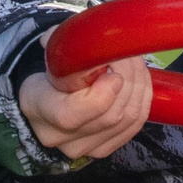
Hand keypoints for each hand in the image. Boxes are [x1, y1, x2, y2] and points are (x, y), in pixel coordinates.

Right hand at [18, 37, 153, 159]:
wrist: (45, 101)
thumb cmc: (50, 73)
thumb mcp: (49, 54)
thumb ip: (64, 42)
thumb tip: (87, 33)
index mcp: (40, 109)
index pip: (71, 115)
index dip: (100, 96)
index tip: (112, 72)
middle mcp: (60, 137)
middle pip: (108, 115)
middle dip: (128, 78)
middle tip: (129, 53)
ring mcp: (84, 148)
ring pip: (127, 120)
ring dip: (139, 86)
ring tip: (135, 62)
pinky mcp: (104, 148)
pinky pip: (134, 125)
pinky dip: (143, 99)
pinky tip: (140, 80)